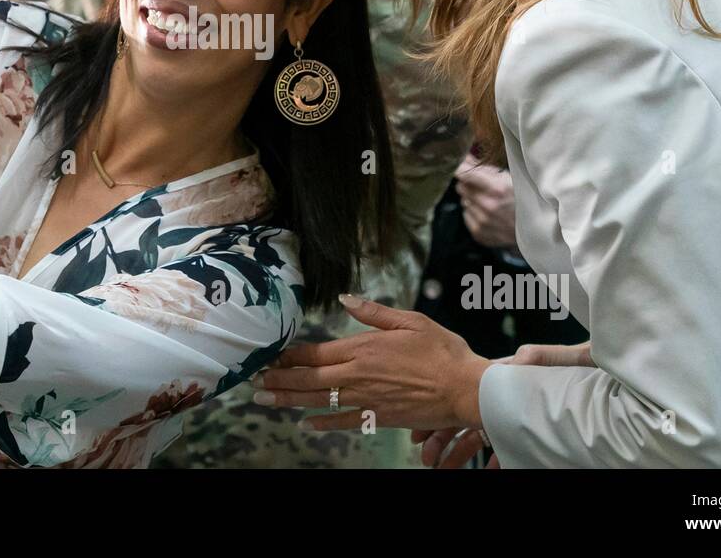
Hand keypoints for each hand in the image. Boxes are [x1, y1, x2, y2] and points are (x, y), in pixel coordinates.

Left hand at [252, 294, 491, 432]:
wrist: (465, 389)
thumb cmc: (442, 351)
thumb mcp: (410, 320)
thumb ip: (373, 312)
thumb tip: (344, 298)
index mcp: (363, 348)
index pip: (315, 352)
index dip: (289, 355)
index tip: (269, 356)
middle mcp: (357, 375)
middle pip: (309, 378)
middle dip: (279, 380)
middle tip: (255, 383)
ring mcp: (366, 399)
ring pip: (319, 400)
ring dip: (290, 400)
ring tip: (266, 400)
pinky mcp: (378, 417)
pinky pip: (343, 422)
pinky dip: (322, 423)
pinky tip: (306, 423)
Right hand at [414, 341, 593, 467]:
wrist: (630, 383)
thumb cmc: (602, 367)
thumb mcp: (576, 358)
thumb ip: (548, 357)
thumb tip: (517, 359)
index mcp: (516, 375)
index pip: (471, 391)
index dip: (444, 408)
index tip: (425, 423)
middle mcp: (515, 396)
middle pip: (468, 417)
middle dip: (443, 435)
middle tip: (425, 454)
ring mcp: (524, 415)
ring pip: (483, 435)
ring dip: (461, 451)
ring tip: (440, 467)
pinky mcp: (537, 432)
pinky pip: (510, 448)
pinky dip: (496, 460)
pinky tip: (484, 471)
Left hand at [454, 152, 517, 249]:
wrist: (536, 230)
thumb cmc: (524, 199)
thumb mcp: (509, 178)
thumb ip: (484, 168)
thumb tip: (464, 158)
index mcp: (497, 188)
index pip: (464, 174)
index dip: (460, 168)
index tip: (460, 166)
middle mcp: (487, 205)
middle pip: (461, 187)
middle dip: (469, 184)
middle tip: (482, 186)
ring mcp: (482, 221)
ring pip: (464, 201)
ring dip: (472, 199)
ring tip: (489, 201)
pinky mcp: (479, 233)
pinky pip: (466, 215)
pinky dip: (474, 213)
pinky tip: (488, 213)